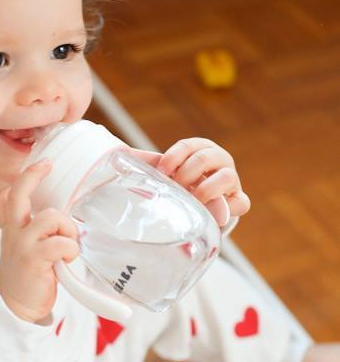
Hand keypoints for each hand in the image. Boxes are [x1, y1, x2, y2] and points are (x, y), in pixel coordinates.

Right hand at [0, 160, 79, 322]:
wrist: (15, 307)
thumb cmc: (27, 275)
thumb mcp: (23, 247)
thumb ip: (31, 228)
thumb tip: (56, 212)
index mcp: (12, 227)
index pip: (9, 195)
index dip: (26, 176)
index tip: (43, 164)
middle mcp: (13, 231)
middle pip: (19, 194)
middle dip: (34, 175)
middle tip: (48, 166)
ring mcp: (22, 244)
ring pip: (51, 216)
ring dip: (68, 228)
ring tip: (70, 244)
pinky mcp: (33, 259)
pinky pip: (59, 242)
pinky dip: (70, 247)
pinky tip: (69, 257)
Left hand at [133, 138, 249, 218]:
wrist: (196, 213)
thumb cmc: (177, 191)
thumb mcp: (165, 176)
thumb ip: (151, 167)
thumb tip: (121, 154)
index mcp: (201, 150)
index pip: (190, 146)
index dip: (175, 156)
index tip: (162, 170)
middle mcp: (219, 162)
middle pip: (209, 157)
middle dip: (189, 172)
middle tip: (176, 187)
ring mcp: (231, 181)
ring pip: (227, 176)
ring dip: (206, 189)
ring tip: (193, 200)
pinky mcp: (238, 202)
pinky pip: (241, 203)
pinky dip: (229, 208)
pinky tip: (213, 215)